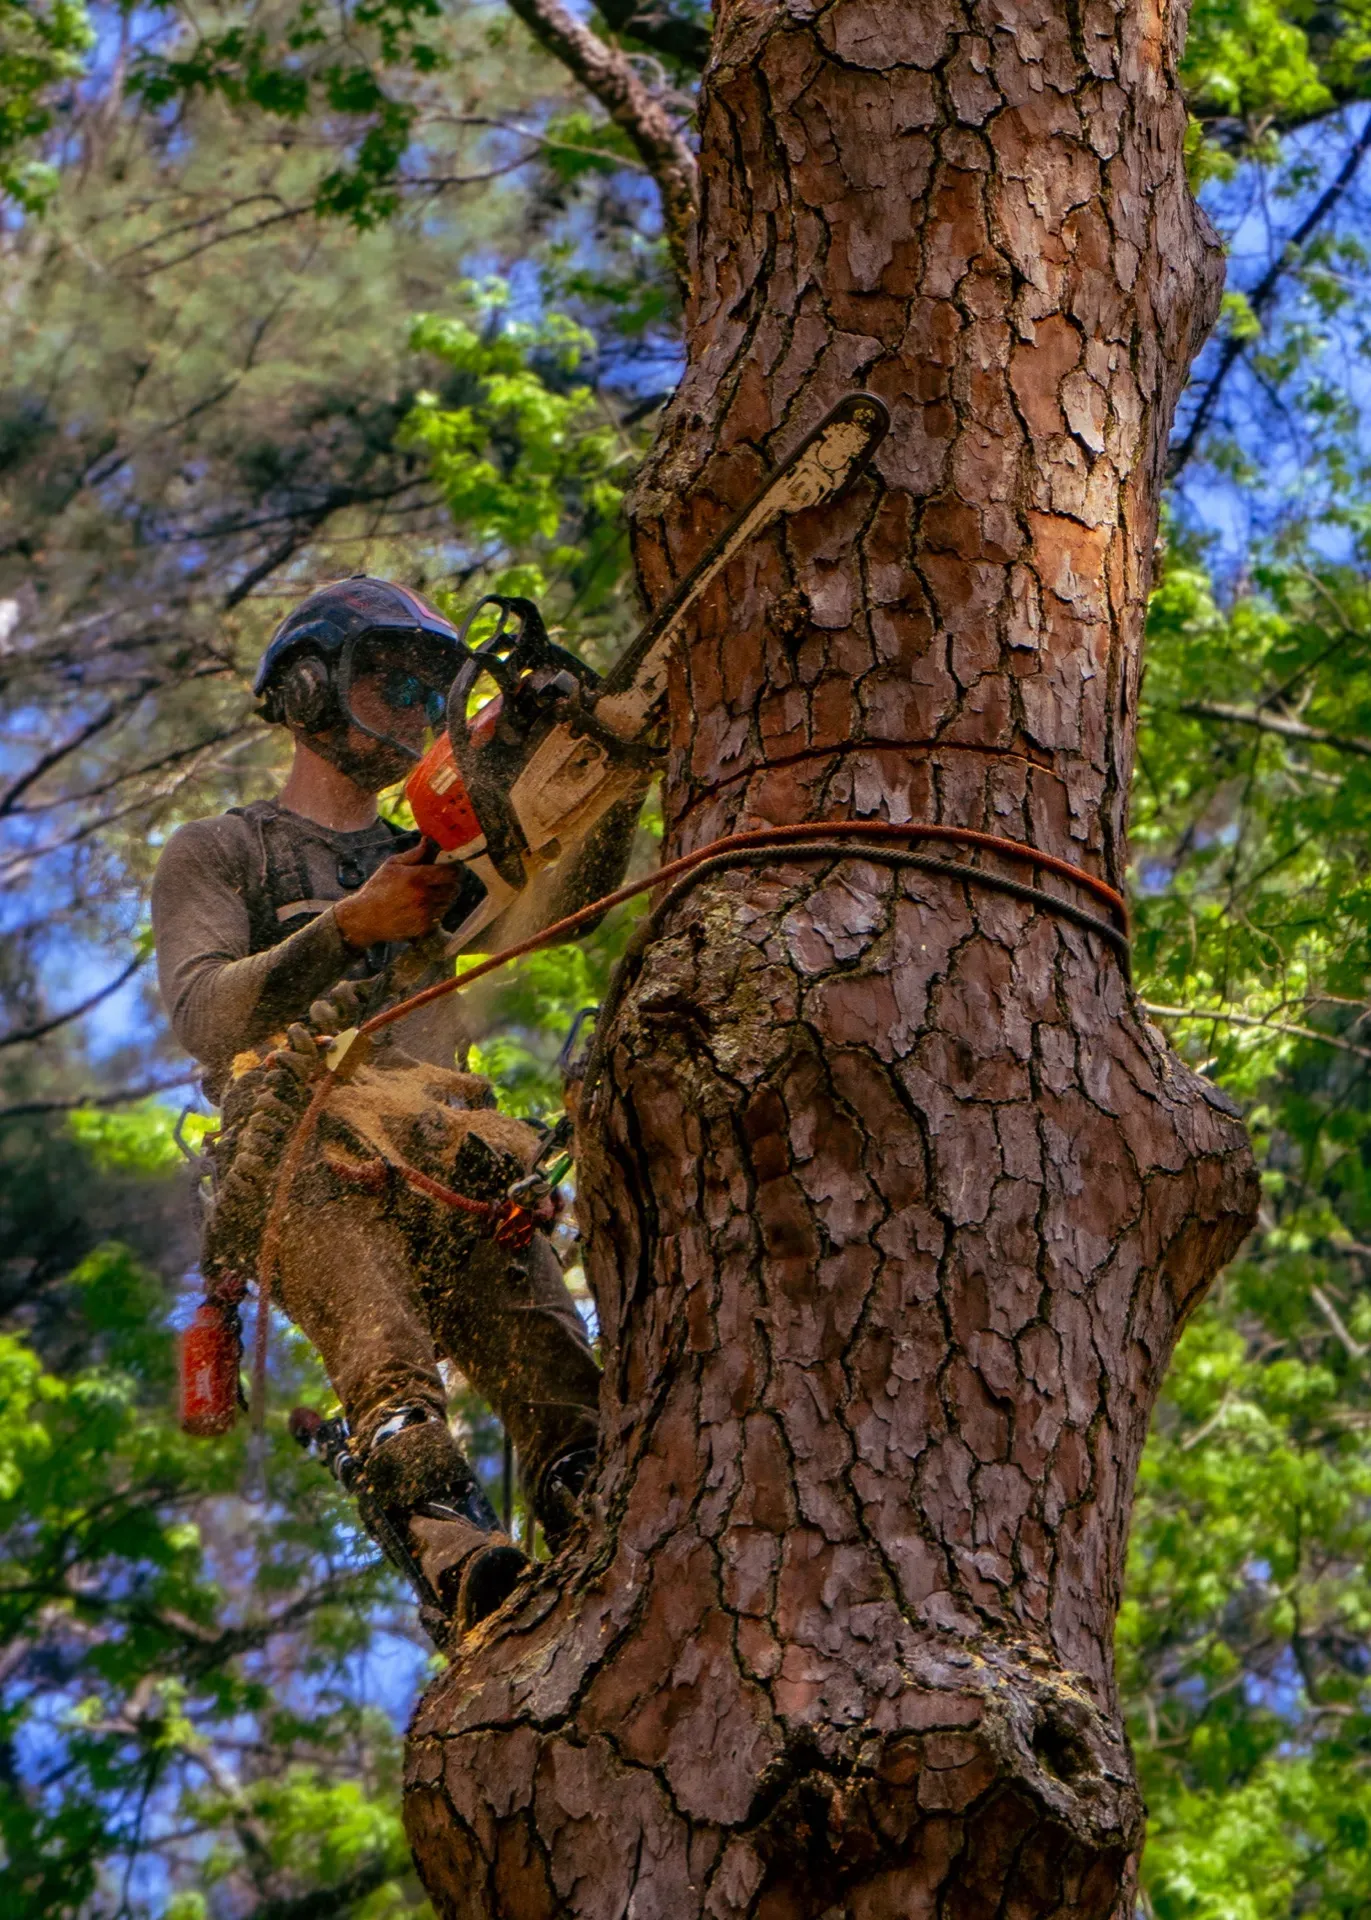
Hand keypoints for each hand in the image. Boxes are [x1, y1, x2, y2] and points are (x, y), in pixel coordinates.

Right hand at [334, 843, 462, 948]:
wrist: (364, 918)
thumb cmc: (377, 888)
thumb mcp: (392, 865)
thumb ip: (414, 854)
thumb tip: (428, 841)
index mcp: (417, 878)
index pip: (452, 873)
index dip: (454, 870)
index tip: (451, 869)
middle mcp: (424, 896)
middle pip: (454, 889)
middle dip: (450, 884)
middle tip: (441, 883)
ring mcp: (425, 914)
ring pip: (448, 904)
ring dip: (443, 899)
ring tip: (428, 896)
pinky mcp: (423, 928)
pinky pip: (439, 918)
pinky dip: (434, 913)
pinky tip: (421, 909)